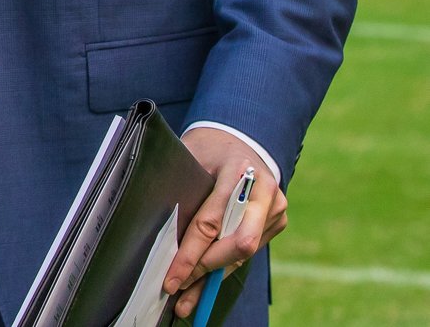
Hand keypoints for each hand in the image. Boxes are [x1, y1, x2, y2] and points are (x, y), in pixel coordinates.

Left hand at [166, 128, 287, 318]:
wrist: (241, 137)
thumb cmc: (209, 147)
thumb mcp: (191, 156)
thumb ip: (183, 188)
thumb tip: (160, 232)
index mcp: (239, 170)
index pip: (211, 221)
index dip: (190, 253)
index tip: (171, 276)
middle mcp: (263, 192)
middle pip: (236, 244)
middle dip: (204, 270)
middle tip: (177, 289)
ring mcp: (274, 209)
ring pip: (243, 253)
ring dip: (213, 278)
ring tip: (186, 300)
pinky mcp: (276, 221)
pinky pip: (248, 251)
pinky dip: (225, 268)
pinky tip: (205, 285)